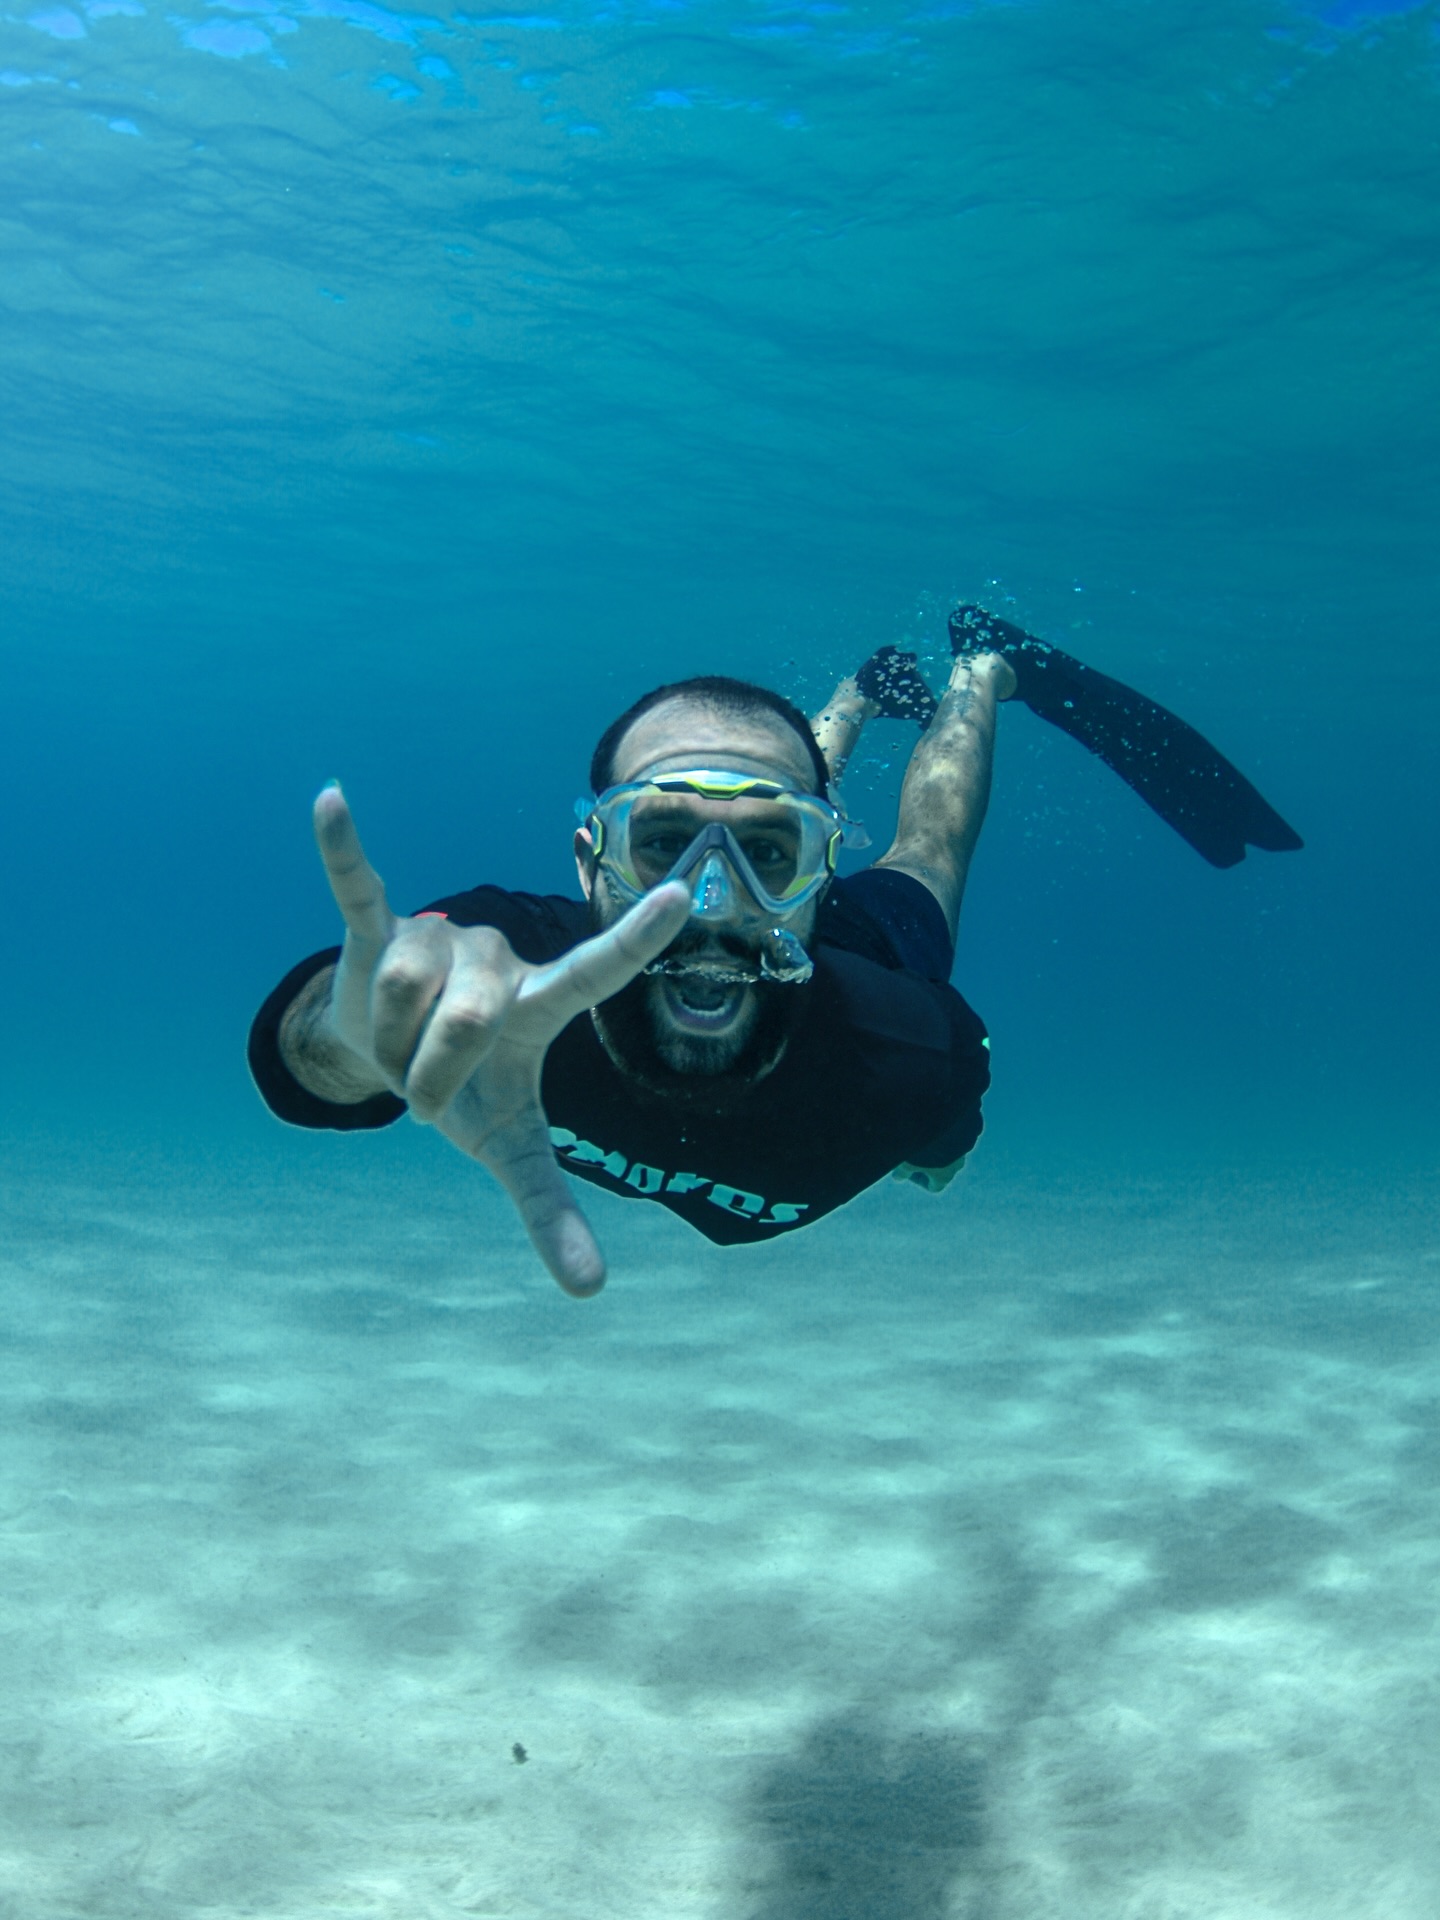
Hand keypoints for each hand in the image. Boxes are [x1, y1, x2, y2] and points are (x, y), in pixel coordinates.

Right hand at [313, 783, 691, 1296]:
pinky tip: (330, 799)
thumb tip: (591, 1291)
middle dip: (435, 1077)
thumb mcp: (508, 1151)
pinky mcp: (377, 928)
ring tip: (397, 1050)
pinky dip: (343, 850)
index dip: (634, 939)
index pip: (596, 971)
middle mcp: (497, 959)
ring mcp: (439, 939)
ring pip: (404, 989)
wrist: (391, 1057)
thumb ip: (550, 1212)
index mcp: (537, 1005)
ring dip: (388, 1045)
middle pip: (464, 1020)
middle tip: (428, 1094)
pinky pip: (358, 887)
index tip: (682, 894)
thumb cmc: (468, 1094)